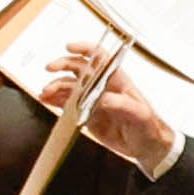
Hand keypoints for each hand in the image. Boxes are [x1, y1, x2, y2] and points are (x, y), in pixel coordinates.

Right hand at [44, 40, 176, 175]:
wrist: (145, 147)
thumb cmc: (147, 125)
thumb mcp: (138, 113)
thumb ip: (120, 104)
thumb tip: (101, 98)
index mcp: (116, 80)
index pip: (100, 57)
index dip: (85, 49)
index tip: (70, 47)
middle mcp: (102, 86)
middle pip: (79, 68)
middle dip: (63, 65)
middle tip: (50, 68)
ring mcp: (92, 100)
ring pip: (69, 86)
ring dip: (56, 86)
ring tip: (45, 92)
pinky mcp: (85, 114)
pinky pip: (66, 103)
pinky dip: (54, 100)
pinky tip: (46, 100)